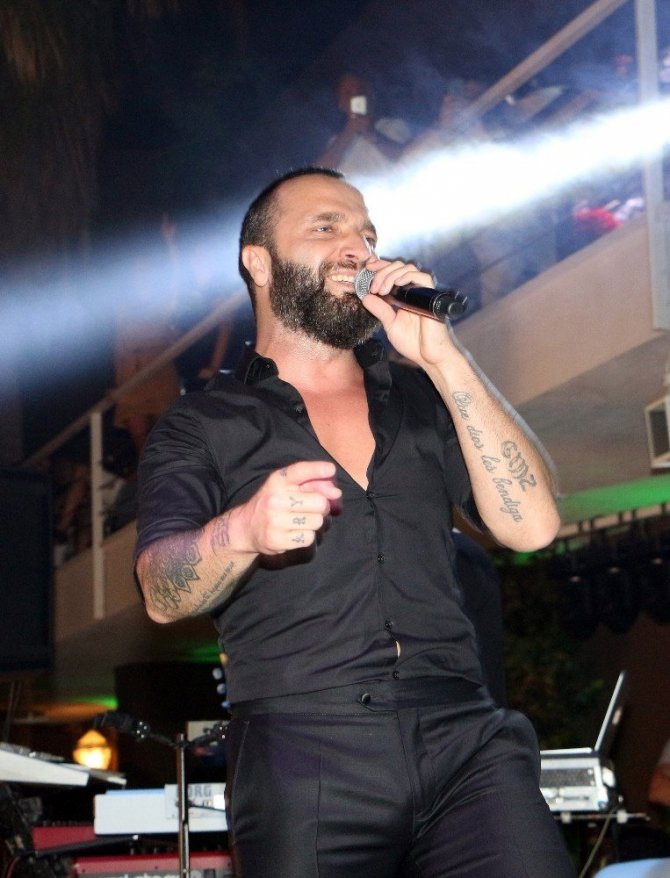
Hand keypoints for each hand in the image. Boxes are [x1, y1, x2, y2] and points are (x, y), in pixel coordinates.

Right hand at [226, 461, 340, 555]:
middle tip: (313, 508)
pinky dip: (307, 536)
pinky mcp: (277, 540)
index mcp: (277, 482)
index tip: (331, 469)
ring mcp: (275, 521)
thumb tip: (336, 492)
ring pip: (317, 522)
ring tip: (302, 520)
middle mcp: (275, 499)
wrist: (246, 528)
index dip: (317, 469)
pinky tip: (296, 532)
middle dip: (323, 506)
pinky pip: (309, 537)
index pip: (300, 471)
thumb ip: (312, 484)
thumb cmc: (273, 503)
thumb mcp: (286, 488)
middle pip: (319, 502)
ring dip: (315, 522)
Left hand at [359, 256, 456, 367]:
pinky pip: (423, 277)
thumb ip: (380, 310)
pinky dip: (408, 276)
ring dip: (391, 275)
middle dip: (382, 271)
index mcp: (403, 295)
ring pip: (408, 268)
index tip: (368, 268)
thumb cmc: (413, 343)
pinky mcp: (431, 296)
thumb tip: (366, 297)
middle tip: (373, 286)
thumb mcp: (390, 325)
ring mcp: (422, 292)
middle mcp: (413, 291)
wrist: (428, 356)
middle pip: (398, 267)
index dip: (380, 266)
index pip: (392, 272)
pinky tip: (397, 283)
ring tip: (381, 290)